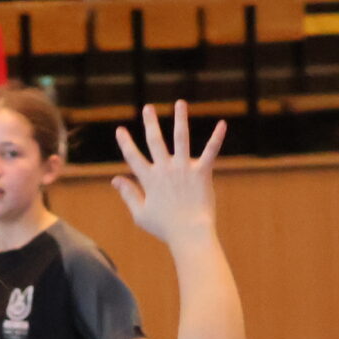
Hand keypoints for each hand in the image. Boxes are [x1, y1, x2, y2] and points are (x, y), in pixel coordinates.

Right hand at [112, 102, 224, 243]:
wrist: (189, 234)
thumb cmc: (165, 228)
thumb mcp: (140, 214)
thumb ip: (128, 194)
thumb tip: (115, 179)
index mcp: (149, 179)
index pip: (133, 157)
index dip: (126, 143)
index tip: (120, 130)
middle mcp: (165, 170)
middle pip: (155, 140)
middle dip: (150, 122)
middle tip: (148, 107)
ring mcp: (184, 169)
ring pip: (181, 137)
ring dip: (180, 118)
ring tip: (180, 103)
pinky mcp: (202, 172)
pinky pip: (211, 150)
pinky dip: (217, 137)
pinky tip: (223, 123)